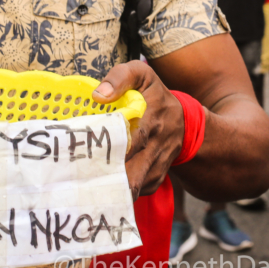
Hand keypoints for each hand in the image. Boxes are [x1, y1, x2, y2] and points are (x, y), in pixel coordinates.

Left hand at [92, 60, 184, 199]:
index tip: (92, 160)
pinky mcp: (158, 175)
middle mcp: (157, 143)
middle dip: (110, 180)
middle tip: (84, 184)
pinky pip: (142, 189)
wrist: (184, 119)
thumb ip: (120, 78)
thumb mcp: (141, 75)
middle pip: (134, 171)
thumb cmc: (154, 94)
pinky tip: (107, 188)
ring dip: (116, 189)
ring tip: (91, 191)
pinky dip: (126, 191)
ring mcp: (158, 162)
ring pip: (137, 184)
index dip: (114, 152)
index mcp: (151, 117)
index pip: (134, 138)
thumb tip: (98, 95)